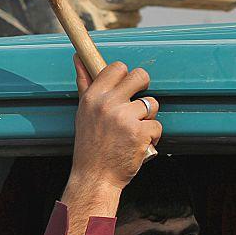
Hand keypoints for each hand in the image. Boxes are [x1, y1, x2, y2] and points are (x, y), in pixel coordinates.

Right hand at [69, 56, 161, 193]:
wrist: (95, 177)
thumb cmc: (90, 145)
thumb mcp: (83, 111)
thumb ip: (84, 82)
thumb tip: (78, 57)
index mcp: (94, 96)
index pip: (117, 67)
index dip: (125, 76)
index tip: (125, 87)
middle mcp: (108, 104)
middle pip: (140, 76)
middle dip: (144, 88)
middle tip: (137, 104)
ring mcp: (125, 118)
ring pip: (152, 103)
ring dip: (148, 117)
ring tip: (134, 130)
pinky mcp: (140, 133)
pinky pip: (157, 125)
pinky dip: (151, 136)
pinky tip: (139, 144)